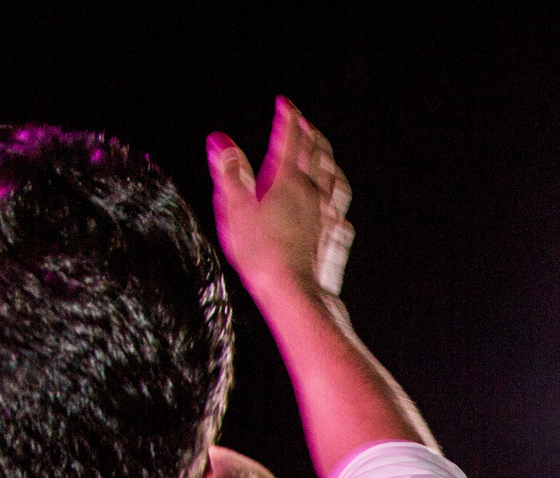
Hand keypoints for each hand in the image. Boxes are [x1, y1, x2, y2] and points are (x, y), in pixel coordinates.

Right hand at [208, 98, 353, 304]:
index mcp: (287, 180)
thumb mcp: (235, 209)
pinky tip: (336, 199)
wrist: (293, 291)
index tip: (285, 103)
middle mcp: (312, 192)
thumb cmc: (260, 252)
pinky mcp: (334, 235)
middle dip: (310, 133)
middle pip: (317, 153)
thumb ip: (229, 172)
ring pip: (333, 176)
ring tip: (324, 152)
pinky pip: (340, 206)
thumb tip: (219, 140)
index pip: (289, 139)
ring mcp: (327, 213)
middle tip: (304, 122)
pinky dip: (337, 192)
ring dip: (328, 158)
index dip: (288, 118)